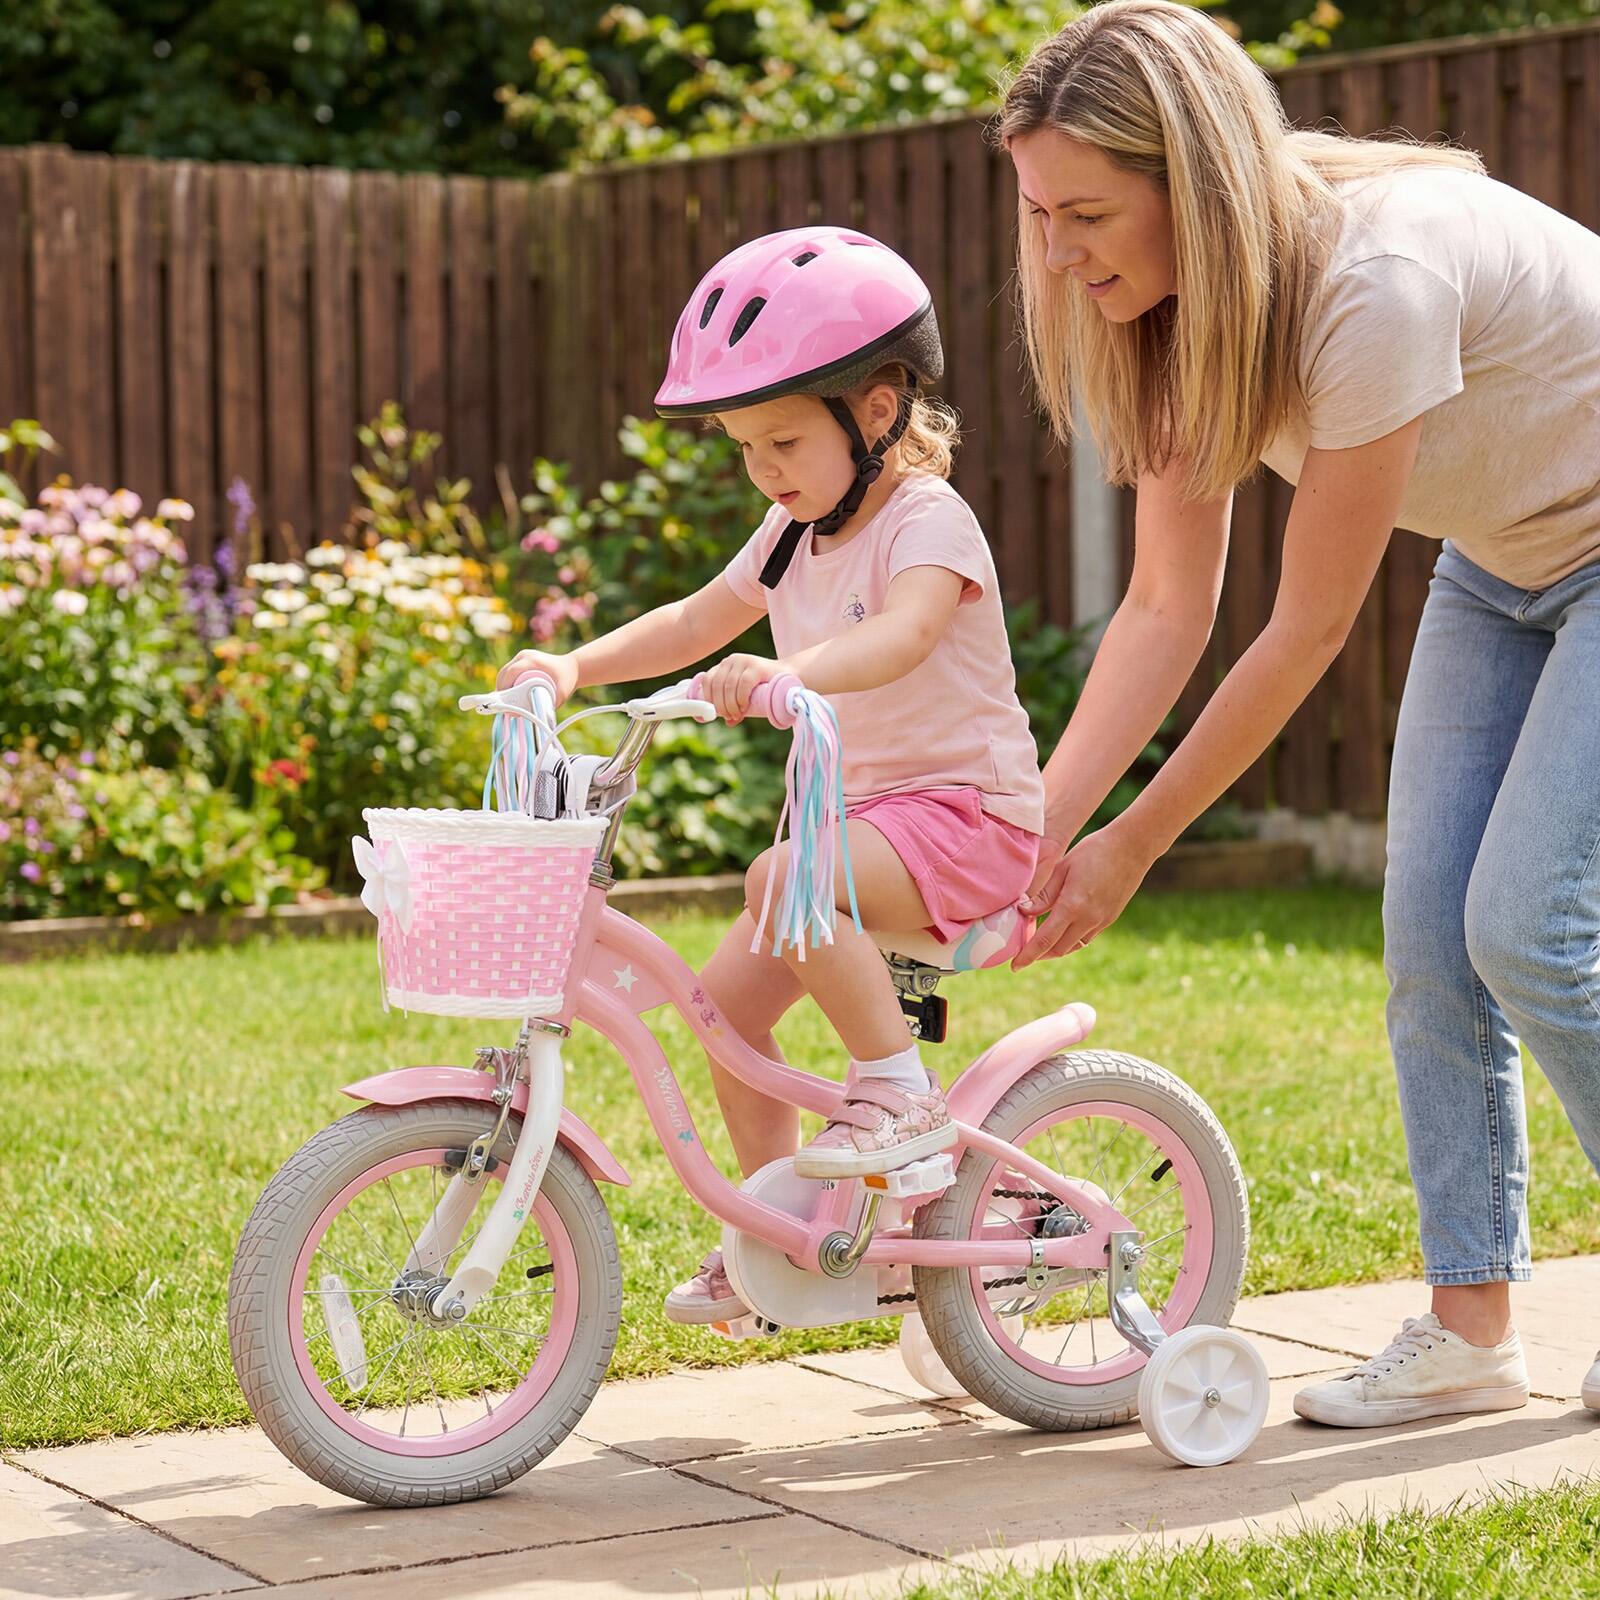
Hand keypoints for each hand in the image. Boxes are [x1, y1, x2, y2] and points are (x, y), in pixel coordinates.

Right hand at [496, 649, 577, 705]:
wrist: (572, 667)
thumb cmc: (567, 679)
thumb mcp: (561, 693)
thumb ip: (551, 705)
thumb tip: (536, 716)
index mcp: (532, 660)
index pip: (510, 673)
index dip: (504, 687)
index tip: (505, 702)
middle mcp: (524, 656)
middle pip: (503, 673)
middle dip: (501, 690)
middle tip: (505, 706)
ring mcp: (522, 656)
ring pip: (503, 672)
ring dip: (502, 686)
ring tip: (507, 702)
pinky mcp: (521, 660)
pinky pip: (508, 671)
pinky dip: (506, 682)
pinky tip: (509, 694)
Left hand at [701, 653, 789, 723]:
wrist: (789, 677)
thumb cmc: (765, 688)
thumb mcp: (745, 696)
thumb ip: (735, 706)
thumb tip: (726, 722)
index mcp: (724, 666)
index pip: (707, 681)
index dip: (709, 699)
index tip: (716, 713)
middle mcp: (731, 660)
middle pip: (716, 685)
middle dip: (721, 705)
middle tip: (729, 717)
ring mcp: (743, 661)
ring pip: (728, 686)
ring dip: (730, 705)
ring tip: (737, 714)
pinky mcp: (756, 666)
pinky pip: (742, 684)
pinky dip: (740, 698)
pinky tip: (744, 706)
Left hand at [1012, 823, 1154, 968]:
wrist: (1132, 847)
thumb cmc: (1094, 851)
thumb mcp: (1062, 867)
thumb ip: (1044, 893)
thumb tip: (1024, 911)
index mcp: (1072, 906)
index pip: (1044, 940)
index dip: (1027, 956)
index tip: (1014, 967)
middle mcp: (1088, 919)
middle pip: (1058, 949)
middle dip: (1039, 955)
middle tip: (1024, 953)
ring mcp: (1102, 921)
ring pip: (1074, 946)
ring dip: (1056, 949)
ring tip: (1041, 945)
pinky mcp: (1110, 918)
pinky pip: (1087, 938)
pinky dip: (1071, 940)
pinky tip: (1063, 932)